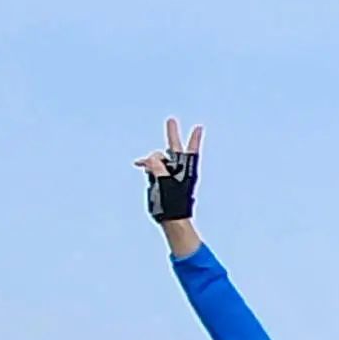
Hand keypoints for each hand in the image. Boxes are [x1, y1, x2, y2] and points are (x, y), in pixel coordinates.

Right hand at [135, 116, 202, 237]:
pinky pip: (152, 168)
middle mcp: (178, 169)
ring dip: (150, 159)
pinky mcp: (160, 180)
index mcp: (186, 169)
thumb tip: (151, 158)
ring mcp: (169, 174)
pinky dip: (146, 166)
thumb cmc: (173, 203)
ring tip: (141, 163)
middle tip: (171, 120)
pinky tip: (139, 165)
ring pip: (158, 159)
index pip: (191, 150)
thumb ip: (158, 167)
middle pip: (173, 148)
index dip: (194, 139)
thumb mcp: (165, 183)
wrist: (171, 219)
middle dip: (171, 134)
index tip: (199, 127)